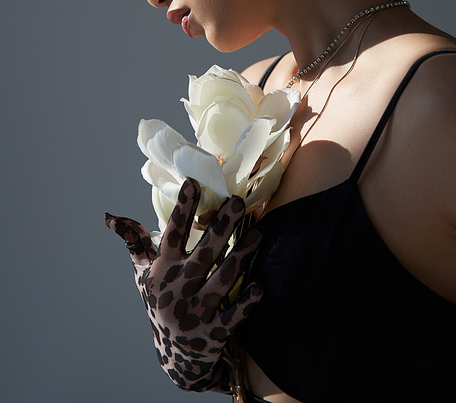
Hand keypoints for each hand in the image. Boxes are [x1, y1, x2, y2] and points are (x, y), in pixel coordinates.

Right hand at [105, 178, 262, 391]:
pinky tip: (259, 286)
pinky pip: (232, 317)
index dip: (182, 209)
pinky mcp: (212, 335)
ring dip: (240, 256)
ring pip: (221, 281)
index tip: (192, 183)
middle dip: (221, 227)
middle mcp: (177, 290)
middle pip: (203, 254)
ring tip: (258, 232)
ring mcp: (195, 313)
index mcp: (163, 271)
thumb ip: (134, 243)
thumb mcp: (144, 276)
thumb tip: (110, 217)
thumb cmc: (161, 303)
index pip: (172, 235)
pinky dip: (245, 303)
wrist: (174, 358)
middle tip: (238, 201)